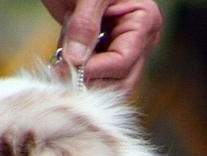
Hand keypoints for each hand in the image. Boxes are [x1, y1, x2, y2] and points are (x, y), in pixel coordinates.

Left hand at [42, 0, 162, 91]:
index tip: (66, 68)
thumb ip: (83, 26)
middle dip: (92, 81)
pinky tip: (65, 62)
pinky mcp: (110, 54)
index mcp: (145, 20)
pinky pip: (99, 77)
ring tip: (62, 64)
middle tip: (62, 74)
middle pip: (122, 81)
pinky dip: (80, 75)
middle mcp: (142, 40)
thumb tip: (77, 61)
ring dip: (86, 81)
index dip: (95, 70)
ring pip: (112, 84)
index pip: (123, 61)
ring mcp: (128, 49)